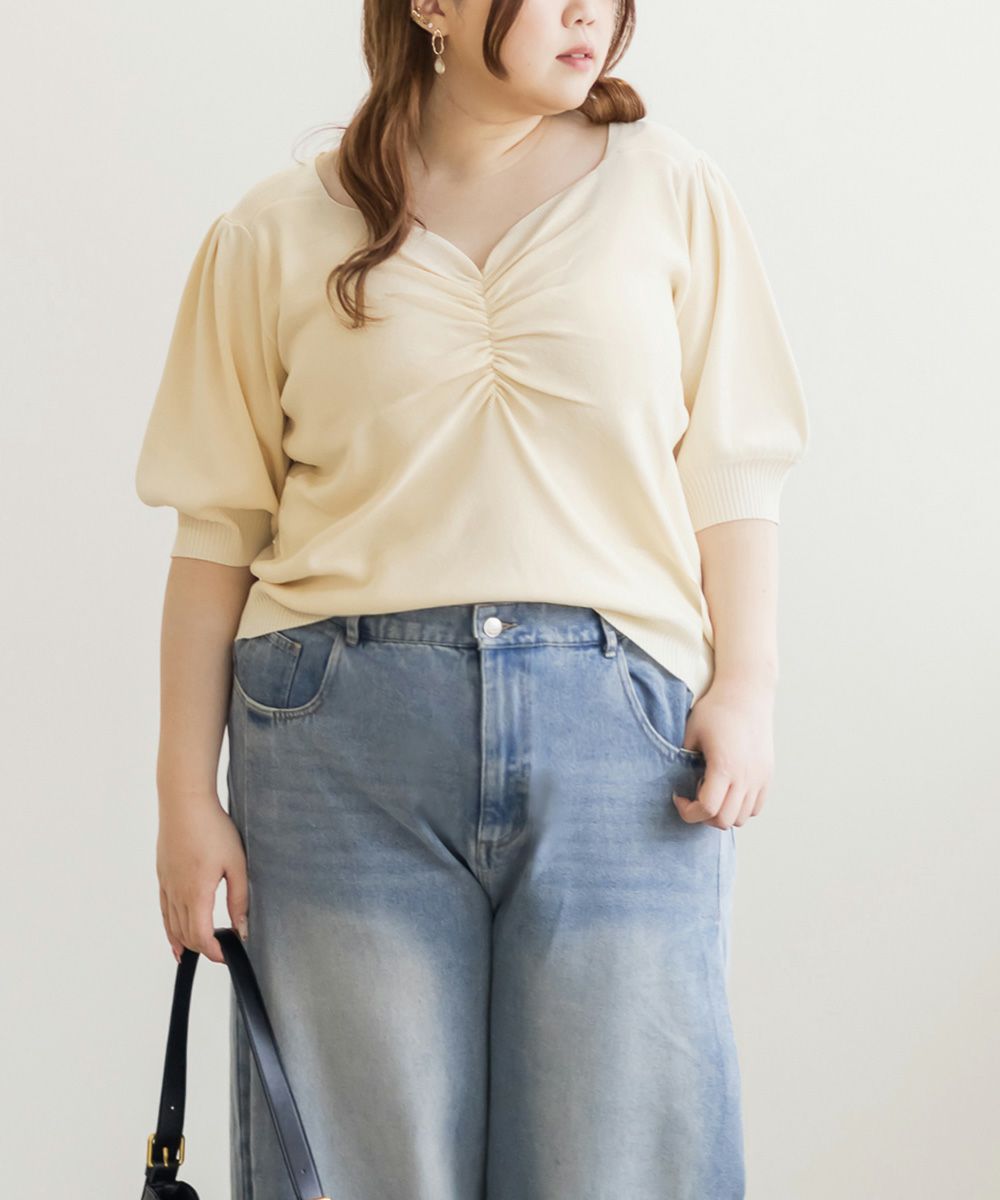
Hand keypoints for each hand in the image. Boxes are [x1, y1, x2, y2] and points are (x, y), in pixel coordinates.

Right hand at [156, 792, 248, 964]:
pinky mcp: (162, 876)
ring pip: (172, 925)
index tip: (226, 955)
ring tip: (196, 952)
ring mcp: (166, 884)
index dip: (213, 951)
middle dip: (202, 947)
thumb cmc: (212, 828)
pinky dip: (169, 928)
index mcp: (196, 893)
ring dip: (185, 941)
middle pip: (185, 934)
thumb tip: (242, 927)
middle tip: (221, 949)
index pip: (200, 936)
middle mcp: (177, 893)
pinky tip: (174, 935)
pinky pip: (164, 910)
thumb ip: (239, 899)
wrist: (185, 803)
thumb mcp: (236, 864)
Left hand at [672, 674, 775, 828]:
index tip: (678, 796)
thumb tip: (676, 783)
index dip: (688, 811)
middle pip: (725, 820)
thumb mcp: (690, 733)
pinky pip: (756, 807)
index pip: (707, 809)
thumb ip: (682, 762)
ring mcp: (760, 777)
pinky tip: (727, 788)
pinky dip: (740, 807)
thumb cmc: (715, 710)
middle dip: (704, 816)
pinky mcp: (767, 774)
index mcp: (725, 767)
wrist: (746, 693)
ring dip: (723, 813)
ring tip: (712, 789)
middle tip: (693, 796)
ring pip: (742, 818)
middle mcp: (746, 777)